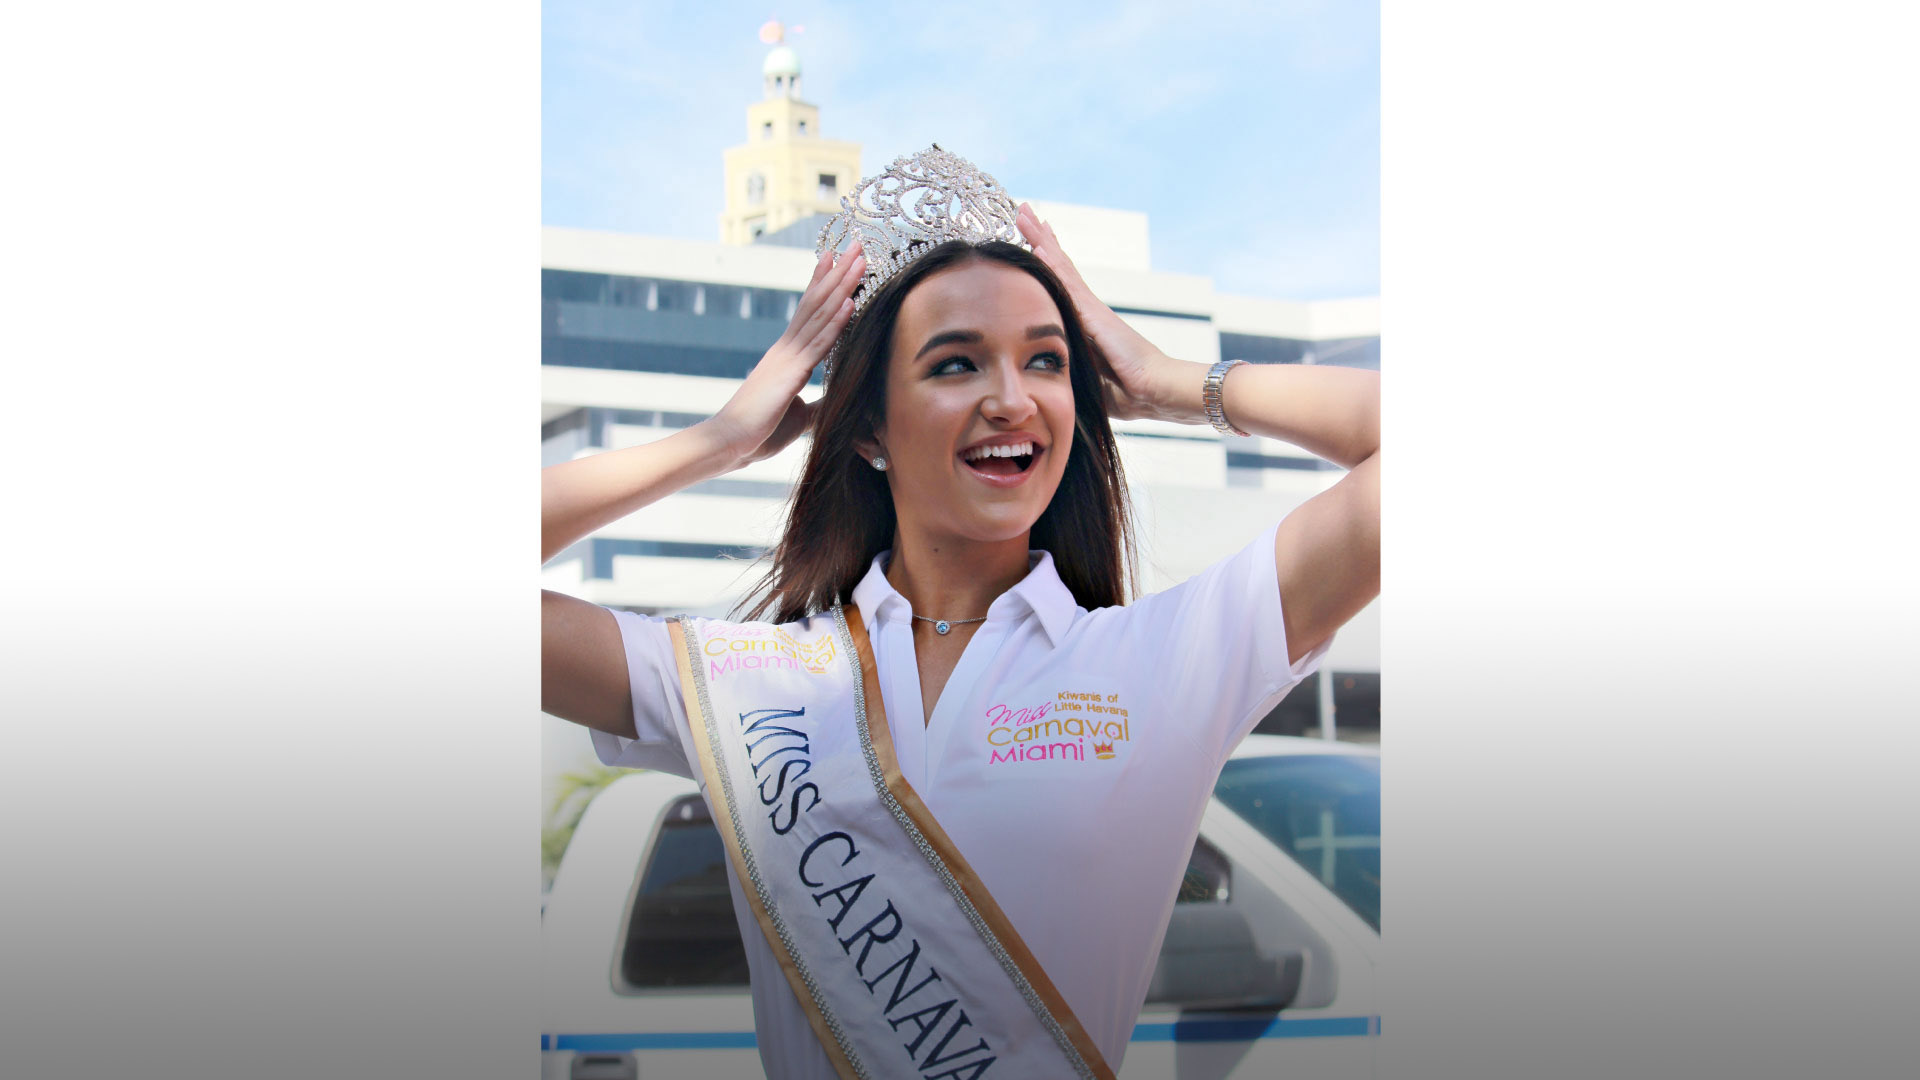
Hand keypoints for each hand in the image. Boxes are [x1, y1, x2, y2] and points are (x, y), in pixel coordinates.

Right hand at [709, 242, 866, 463]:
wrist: (730, 443)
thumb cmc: (760, 432)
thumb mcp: (801, 417)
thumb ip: (819, 405)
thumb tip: (839, 403)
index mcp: (788, 356)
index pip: (810, 311)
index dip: (825, 282)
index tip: (838, 257)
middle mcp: (787, 349)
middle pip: (818, 302)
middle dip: (840, 271)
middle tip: (857, 242)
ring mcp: (788, 357)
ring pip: (820, 315)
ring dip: (842, 286)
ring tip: (860, 259)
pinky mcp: (791, 374)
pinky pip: (818, 344)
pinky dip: (836, 322)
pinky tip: (850, 302)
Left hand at [1016, 204, 1192, 422]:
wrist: (1154, 390)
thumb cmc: (1127, 392)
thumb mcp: (1087, 379)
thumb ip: (1069, 369)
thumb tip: (1045, 377)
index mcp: (1084, 324)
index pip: (1059, 285)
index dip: (1044, 262)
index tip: (1029, 241)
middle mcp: (1087, 309)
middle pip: (1059, 266)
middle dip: (1040, 239)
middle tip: (1023, 210)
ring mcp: (1091, 308)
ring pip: (1060, 266)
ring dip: (1041, 239)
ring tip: (1025, 212)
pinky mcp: (1094, 314)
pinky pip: (1067, 284)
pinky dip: (1052, 263)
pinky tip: (1037, 246)